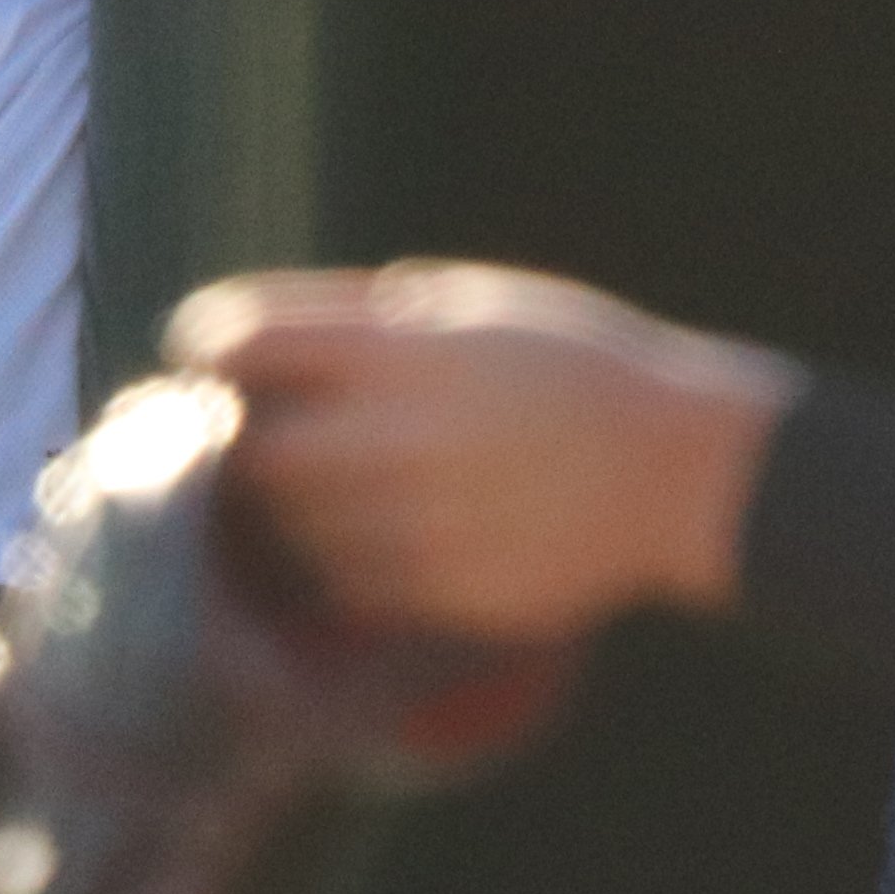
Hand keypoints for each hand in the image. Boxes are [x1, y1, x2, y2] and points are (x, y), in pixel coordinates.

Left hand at [168, 265, 797, 644]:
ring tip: (351, 482)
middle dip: (245, 440)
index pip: (240, 341)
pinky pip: (344, 582)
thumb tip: (253, 330)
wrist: (686, 471)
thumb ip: (368, 313)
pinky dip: (346, 561)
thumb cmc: (579, 369)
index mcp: (403, 350)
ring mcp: (416, 522)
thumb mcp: (484, 303)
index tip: (211, 353)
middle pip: (248, 449)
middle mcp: (397, 438)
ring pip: (290, 526)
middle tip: (271, 430)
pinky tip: (393, 533)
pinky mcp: (439, 590)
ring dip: (296, 507)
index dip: (208, 344)